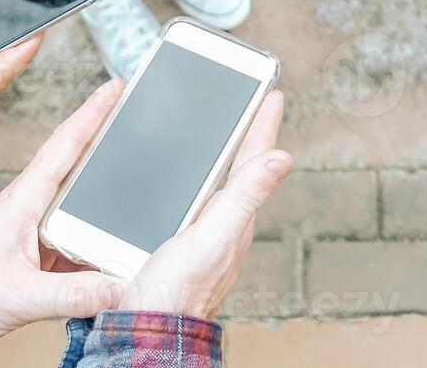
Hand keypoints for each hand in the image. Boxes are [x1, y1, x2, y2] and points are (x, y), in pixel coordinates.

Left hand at [0, 83, 129, 356]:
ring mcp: (25, 228)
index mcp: (20, 203)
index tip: (115, 88)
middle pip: (72, 164)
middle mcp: (24, 207)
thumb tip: (119, 290)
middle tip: (132, 116)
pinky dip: (90, 238)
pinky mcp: (27, 250)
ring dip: (99, 191)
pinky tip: (107, 247)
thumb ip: (72, 295)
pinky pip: (67, 235)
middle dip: (103, 136)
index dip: (92, 113)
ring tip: (131, 178)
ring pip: (72, 202)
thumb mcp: (17, 299)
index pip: (63, 147)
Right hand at [124, 91, 291, 317]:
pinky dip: (193, 181)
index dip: (262, 124)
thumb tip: (284, 159)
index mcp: (233, 216)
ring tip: (228, 130)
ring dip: (223, 156)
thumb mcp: (211, 236)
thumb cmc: (176, 293)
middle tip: (253, 105)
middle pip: (239, 168)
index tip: (272, 95)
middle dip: (246, 134)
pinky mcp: (177, 244)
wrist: (143, 330)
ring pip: (216, 184)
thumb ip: (244, 196)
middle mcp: (221, 223)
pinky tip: (184, 178)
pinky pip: (191, 201)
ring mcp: (201, 235)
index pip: (255, 159)